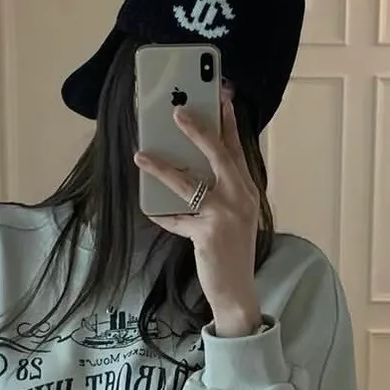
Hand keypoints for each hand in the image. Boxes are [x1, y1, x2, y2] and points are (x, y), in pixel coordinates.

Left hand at [134, 88, 262, 337]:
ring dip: (162, 168)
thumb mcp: (234, 217)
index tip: (219, 98)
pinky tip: (150, 212)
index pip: (237, 149)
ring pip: (189, 182)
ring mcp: (226, 215)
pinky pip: (176, 219)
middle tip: (177, 110)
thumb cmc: (231, 252)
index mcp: (247, 191)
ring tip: (141, 156)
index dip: (228, 122)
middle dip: (198, 129)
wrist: (238, 291)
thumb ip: (219, 192)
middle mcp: (241, 197)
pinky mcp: (209, 233)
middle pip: (218, 154)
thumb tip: (186, 169)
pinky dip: (163, 216)